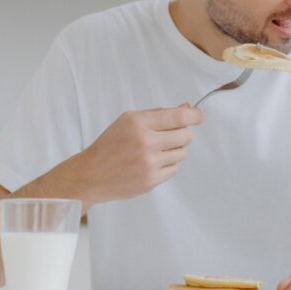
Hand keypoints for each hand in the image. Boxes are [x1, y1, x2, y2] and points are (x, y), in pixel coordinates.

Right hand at [76, 104, 203, 205]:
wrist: (90, 175)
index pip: (178, 117)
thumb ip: (159, 114)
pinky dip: (167, 165)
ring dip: (173, 151)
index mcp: (138, 123)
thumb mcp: (129, 121)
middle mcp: (145, 142)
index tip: (200, 116)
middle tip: (170, 136)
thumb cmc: (110, 145)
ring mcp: (149, 163)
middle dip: (183, 134)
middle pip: (186, 136)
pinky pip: (174, 169)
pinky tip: (150, 164)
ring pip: (182, 153)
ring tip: (154, 152)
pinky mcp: (151, 181)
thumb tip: (188, 108)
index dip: (195, 116)